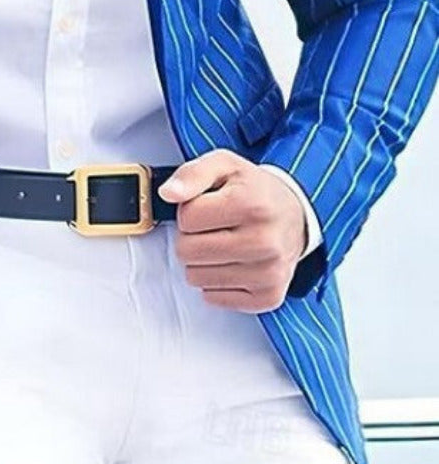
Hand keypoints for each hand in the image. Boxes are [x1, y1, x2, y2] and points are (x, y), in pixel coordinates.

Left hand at [158, 148, 308, 313]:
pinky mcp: (268, 296)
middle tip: (212, 227)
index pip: (186, 218)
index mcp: (251, 204)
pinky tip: (233, 263)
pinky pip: (212, 297)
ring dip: (201, 261)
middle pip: (187, 251)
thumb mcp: (224, 166)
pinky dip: (216, 282)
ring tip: (223, 243)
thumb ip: (192, 174)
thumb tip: (168, 193)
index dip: (189, 210)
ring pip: (195, 277)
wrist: (296, 216)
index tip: (207, 207)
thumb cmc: (255, 191)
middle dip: (191, 237)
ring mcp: (268, 272)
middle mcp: (263, 241)